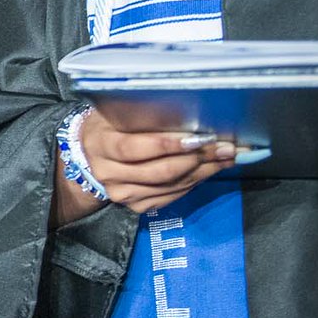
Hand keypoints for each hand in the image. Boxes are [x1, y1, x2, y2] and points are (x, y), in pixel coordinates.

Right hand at [53, 112, 241, 226]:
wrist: (90, 155)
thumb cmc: (110, 124)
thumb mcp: (117, 112)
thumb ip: (145, 114)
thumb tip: (192, 113)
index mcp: (101, 144)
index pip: (134, 148)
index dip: (168, 145)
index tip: (199, 137)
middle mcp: (109, 173)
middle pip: (159, 171)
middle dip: (198, 159)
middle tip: (225, 147)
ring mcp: (123, 193)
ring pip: (171, 186)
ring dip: (204, 171)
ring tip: (227, 156)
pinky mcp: (136, 206)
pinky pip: (172, 196)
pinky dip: (195, 182)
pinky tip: (210, 169)